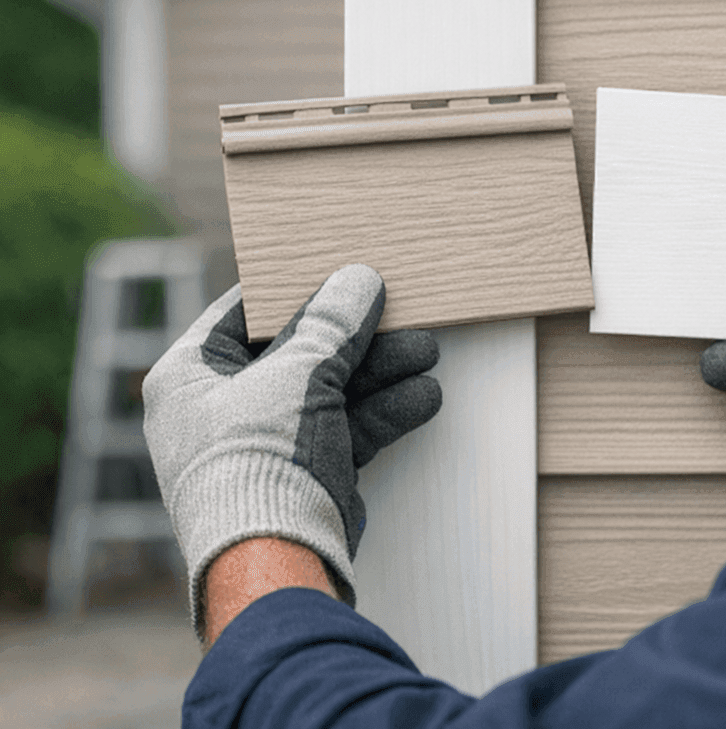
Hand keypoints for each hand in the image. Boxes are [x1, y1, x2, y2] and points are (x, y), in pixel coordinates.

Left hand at [142, 265, 441, 637]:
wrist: (276, 561)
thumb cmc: (260, 460)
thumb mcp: (298, 373)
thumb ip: (332, 323)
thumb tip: (358, 279)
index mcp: (190, 375)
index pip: (244, 312)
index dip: (295, 288)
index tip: (340, 269)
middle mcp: (220, 409)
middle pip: (299, 352)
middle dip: (358, 337)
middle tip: (404, 314)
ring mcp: (264, 445)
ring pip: (330, 391)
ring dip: (381, 373)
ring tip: (428, 352)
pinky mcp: (303, 475)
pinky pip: (346, 430)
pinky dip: (384, 414)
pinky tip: (424, 398)